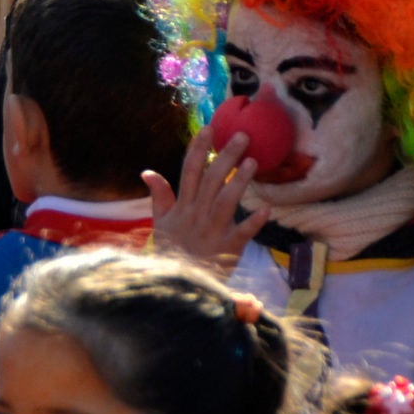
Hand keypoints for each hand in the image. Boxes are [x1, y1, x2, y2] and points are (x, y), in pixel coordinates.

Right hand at [145, 124, 270, 267]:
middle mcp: (197, 215)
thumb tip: (147, 172)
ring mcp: (213, 231)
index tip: (209, 128)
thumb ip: (159, 196)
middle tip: (243, 136)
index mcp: (182, 206)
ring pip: (227, 201)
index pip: (189, 171)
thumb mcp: (160, 223)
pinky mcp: (229, 248)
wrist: (177, 285)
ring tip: (253, 162)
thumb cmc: (172, 251)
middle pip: (213, 179)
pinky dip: (254, 222)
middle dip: (227, 156)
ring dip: (240, 181)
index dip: (199, 148)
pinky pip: (242, 233)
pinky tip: (266, 209)